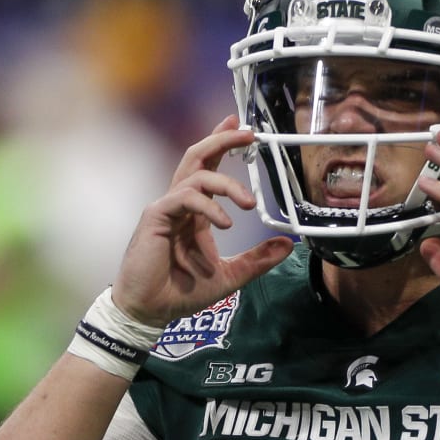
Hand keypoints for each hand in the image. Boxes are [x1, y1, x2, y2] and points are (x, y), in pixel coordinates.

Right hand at [111, 116, 294, 326]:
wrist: (151, 310)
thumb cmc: (181, 292)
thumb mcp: (231, 275)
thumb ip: (257, 259)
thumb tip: (288, 245)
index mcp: (195, 212)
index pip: (209, 167)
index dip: (223, 144)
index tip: (243, 129)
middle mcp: (181, 204)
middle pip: (198, 156)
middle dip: (222, 139)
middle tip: (248, 132)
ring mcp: (167, 208)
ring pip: (196, 174)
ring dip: (226, 182)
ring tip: (248, 203)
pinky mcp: (156, 217)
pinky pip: (185, 198)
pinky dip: (209, 207)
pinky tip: (226, 223)